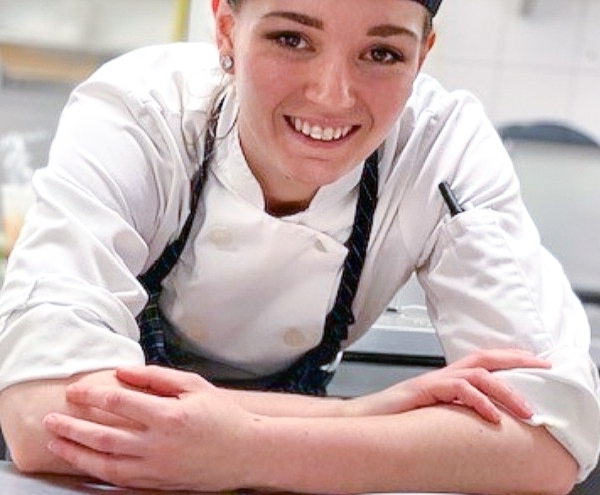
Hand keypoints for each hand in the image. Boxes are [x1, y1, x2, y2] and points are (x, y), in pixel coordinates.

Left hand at [43, 366, 256, 490]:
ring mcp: (156, 467)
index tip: (73, 391)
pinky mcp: (158, 483)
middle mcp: (157, 444)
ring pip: (105, 463)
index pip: (117, 402)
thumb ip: (158, 378)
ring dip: (76, 453)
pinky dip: (97, 472)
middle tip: (50, 419)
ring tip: (56, 444)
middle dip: (71, 427)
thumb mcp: (194, 386)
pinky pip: (119, 480)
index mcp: (167, 415)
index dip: (90, 395)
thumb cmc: (223, 415)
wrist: (246, 452)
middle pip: (102, 435)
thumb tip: (124, 372)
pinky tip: (85, 464)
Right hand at [346, 348, 550, 422]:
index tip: (538, 362)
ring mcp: (433, 381)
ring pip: (477, 374)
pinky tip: (492, 417)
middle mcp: (442, 375)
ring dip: (506, 390)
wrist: (365, 418)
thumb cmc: (396, 417)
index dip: (511, 357)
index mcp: (447, 378)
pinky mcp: (424, 391)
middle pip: (485, 358)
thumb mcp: (434, 412)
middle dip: (517, 361)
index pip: (483, 360)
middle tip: (544, 369)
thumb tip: (484, 417)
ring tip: (525, 409)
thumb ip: (456, 408)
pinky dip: (479, 402)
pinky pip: (458, 390)